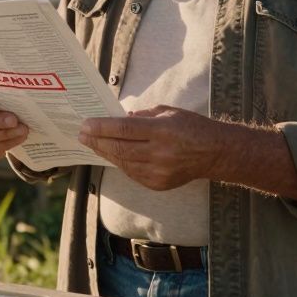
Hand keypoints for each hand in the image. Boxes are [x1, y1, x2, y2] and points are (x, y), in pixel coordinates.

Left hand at [77, 105, 225, 190]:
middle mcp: (160, 153)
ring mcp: (159, 172)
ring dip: (105, 153)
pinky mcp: (158, 184)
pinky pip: (132, 173)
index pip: (124, 130)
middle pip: (120, 148)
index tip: (85, 124)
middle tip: (82, 134)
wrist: (215, 153)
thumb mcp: (168, 112)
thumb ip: (142, 116)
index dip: (101, 127)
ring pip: (123, 163)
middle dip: (97, 141)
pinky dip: (120, 163)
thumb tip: (120, 119)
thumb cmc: (192, 127)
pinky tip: (111, 155)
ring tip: (92, 144)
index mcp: (162, 131)